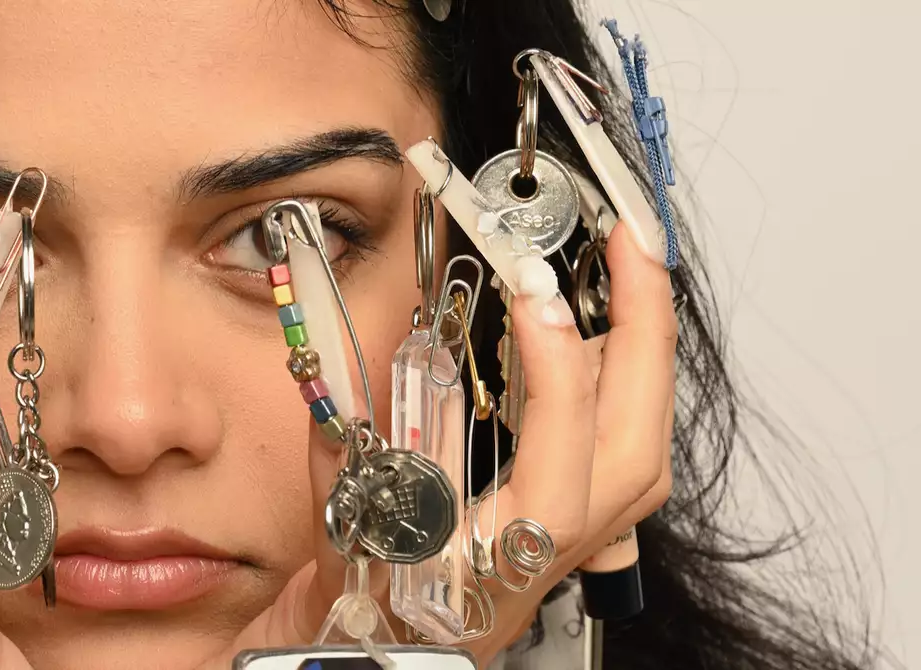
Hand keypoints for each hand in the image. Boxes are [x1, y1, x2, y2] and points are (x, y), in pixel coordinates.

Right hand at [206, 222, 676, 666]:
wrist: (367, 664)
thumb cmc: (355, 616)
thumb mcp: (337, 524)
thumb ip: (342, 445)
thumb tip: (340, 360)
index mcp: (496, 560)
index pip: (556, 458)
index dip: (554, 368)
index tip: (534, 292)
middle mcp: (549, 555)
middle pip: (640, 446)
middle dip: (646, 334)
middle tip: (633, 247)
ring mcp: (571, 546)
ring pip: (645, 451)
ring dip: (644, 359)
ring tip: (622, 282)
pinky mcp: (569, 532)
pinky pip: (626, 459)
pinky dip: (626, 392)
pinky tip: (600, 350)